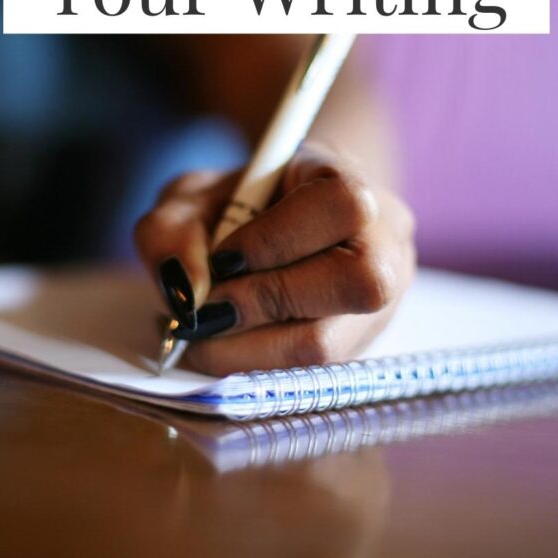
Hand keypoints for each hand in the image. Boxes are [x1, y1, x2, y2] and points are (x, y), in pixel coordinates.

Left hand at [134, 141, 414, 375]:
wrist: (273, 230)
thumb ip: (171, 231)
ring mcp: (383, 303)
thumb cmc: (236, 207)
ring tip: (205, 336)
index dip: (278, 238)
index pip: (342, 204)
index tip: (222, 259)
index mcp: (349, 180)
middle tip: (210, 308)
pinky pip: (312, 378)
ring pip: (332, 346)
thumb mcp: (191, 199)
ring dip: (251, 350)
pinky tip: (225, 351)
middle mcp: (386, 242)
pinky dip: (256, 370)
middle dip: (268, 301)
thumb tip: (186, 292)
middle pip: (363, 282)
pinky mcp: (359, 350)